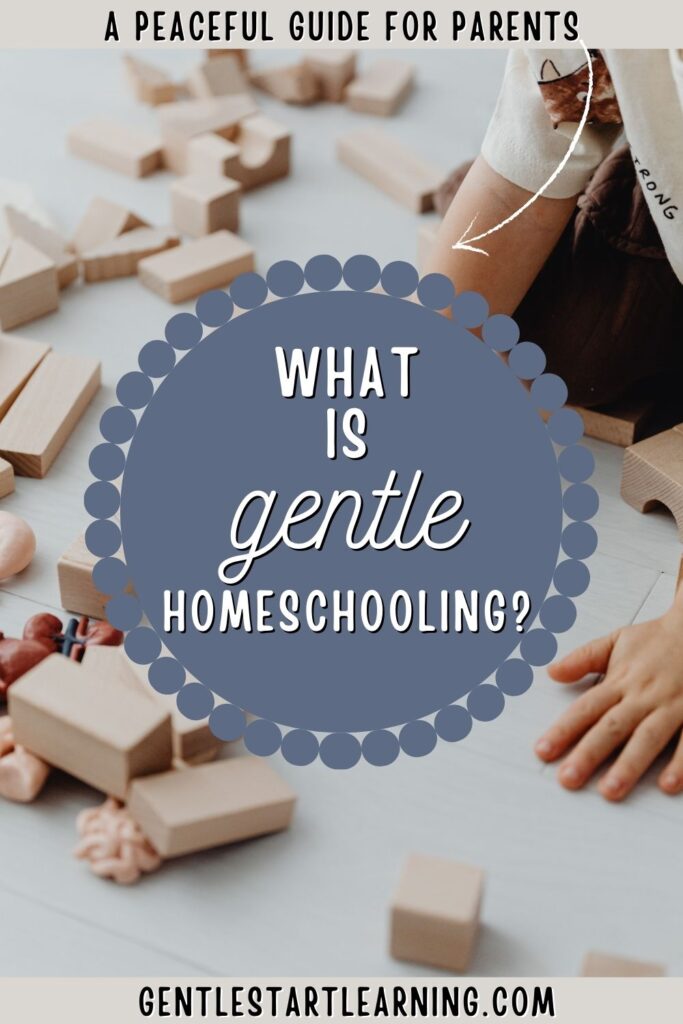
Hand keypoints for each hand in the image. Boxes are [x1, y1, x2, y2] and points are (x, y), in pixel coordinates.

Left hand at [534, 604, 682, 800]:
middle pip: (612, 727)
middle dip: (589, 754)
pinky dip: (680, 763)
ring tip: (610, 789)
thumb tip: (552, 671)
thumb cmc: (658, 640)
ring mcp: (671, 706)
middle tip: (568, 778)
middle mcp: (643, 696)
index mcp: (620, 681)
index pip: (586, 708)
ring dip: (629, 765)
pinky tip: (667, 784)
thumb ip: (583, 658)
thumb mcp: (616, 641)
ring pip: (647, 738)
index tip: (544, 751)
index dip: (563, 730)